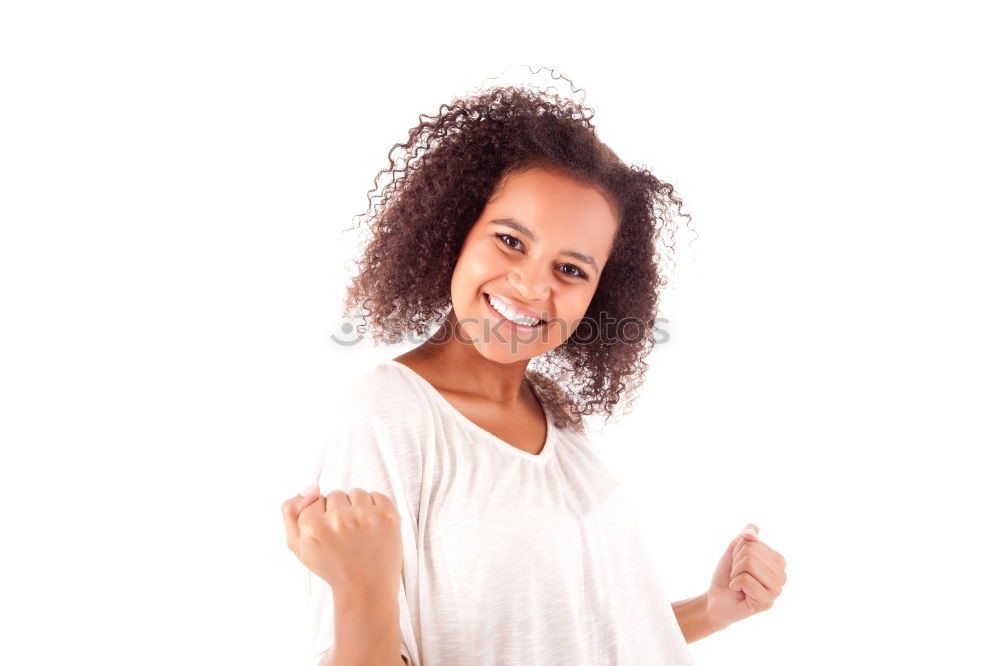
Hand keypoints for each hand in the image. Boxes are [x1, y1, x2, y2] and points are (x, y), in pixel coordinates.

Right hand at [282, 484, 403, 605]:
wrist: (366, 588)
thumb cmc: (331, 565)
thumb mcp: (298, 545)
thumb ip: (290, 511)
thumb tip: (312, 488)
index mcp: (313, 527)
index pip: (314, 500)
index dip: (321, 518)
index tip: (328, 537)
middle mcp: (339, 520)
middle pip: (336, 495)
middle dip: (339, 512)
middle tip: (345, 538)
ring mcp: (366, 517)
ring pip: (356, 493)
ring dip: (357, 509)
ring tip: (359, 534)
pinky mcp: (388, 515)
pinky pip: (377, 495)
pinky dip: (375, 509)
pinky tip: (373, 530)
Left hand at [705, 524, 786, 630]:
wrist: (716, 599)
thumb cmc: (728, 574)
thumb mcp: (735, 548)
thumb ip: (747, 534)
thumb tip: (752, 533)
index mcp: (778, 560)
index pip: (754, 543)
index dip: (739, 551)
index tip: (740, 564)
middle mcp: (782, 575)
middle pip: (751, 553)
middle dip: (736, 563)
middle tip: (738, 576)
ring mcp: (777, 590)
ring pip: (749, 564)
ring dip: (735, 573)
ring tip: (739, 583)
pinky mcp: (767, 603)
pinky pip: (746, 581)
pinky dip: (734, 584)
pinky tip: (738, 592)